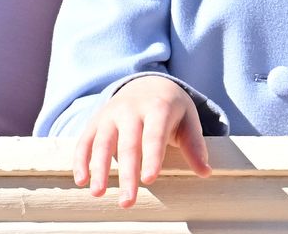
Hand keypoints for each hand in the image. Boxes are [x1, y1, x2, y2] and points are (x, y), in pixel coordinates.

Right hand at [73, 75, 210, 207]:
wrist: (148, 84)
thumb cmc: (170, 109)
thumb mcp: (188, 120)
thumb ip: (194, 145)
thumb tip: (206, 172)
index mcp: (159, 108)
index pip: (155, 134)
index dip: (152, 156)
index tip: (150, 179)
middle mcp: (132, 109)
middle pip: (129, 144)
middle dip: (127, 173)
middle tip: (127, 202)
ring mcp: (111, 114)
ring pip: (103, 142)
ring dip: (99, 168)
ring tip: (98, 193)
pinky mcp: (96, 121)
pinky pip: (85, 140)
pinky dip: (81, 159)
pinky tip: (82, 181)